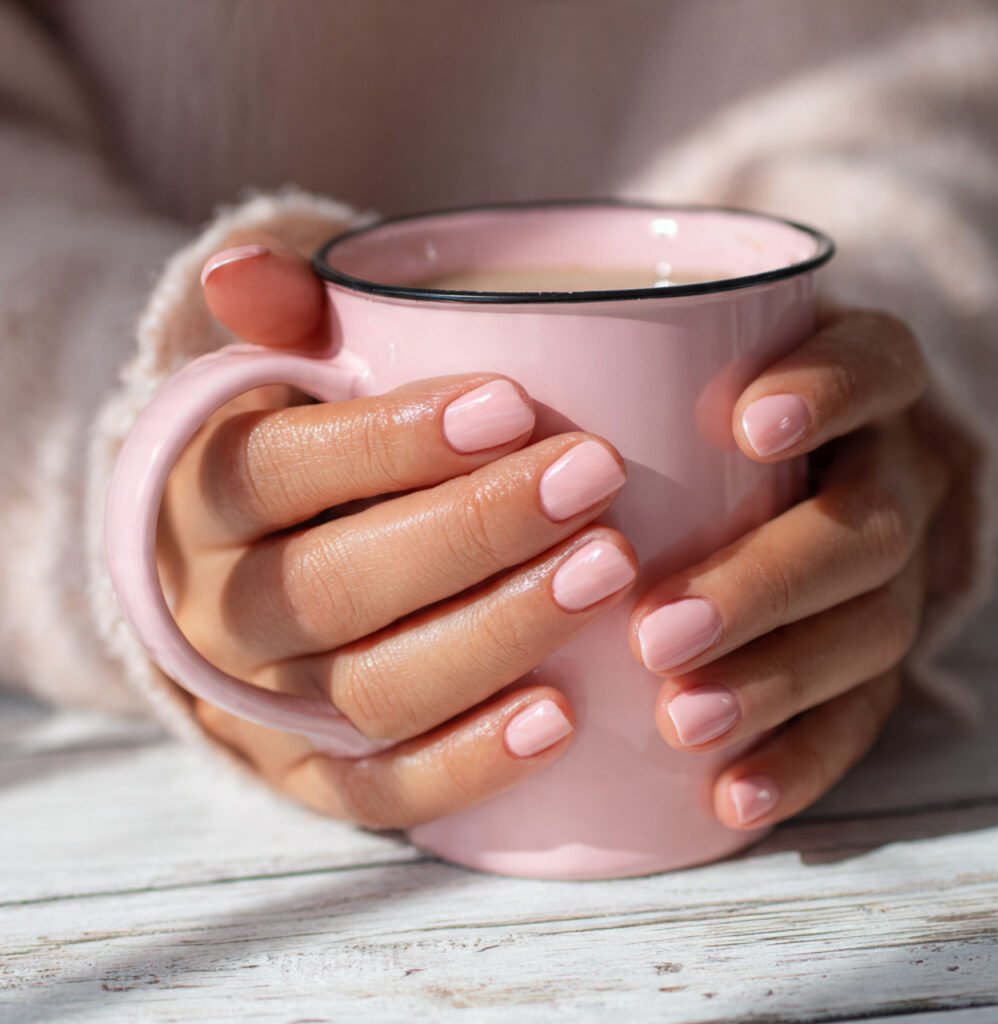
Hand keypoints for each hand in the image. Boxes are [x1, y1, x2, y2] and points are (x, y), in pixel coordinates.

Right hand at [159, 241, 637, 828]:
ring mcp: (260, 706)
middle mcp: (216, 608)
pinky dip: (469, 762)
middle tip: (595, 479)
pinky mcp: (306, 775)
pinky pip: (380, 792)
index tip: (515, 403)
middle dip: (474, 532)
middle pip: (337, 584)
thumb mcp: (281, 374)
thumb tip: (240, 272)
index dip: (393, 440)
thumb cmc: (301, 455)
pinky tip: (565, 716)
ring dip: (496, 635)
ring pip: (372, 689)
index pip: (280, 465)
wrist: (242, 576)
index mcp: (200, 494)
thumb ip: (282, 316)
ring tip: (610, 572)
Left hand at [629, 306, 949, 829]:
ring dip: (777, 679)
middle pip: (866, 523)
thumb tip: (395, 351)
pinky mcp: (870, 661)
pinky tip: (729, 795)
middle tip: (662, 629)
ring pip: (871, 628)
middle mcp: (882, 476)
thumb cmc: (680, 416)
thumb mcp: (656, 363)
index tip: (745, 427)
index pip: (875, 365)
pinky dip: (798, 757)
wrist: (772, 487)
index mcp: (847, 389)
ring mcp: (888, 575)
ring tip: (681, 719)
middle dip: (767, 578)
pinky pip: (860, 717)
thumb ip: (588, 353)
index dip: (829, 391)